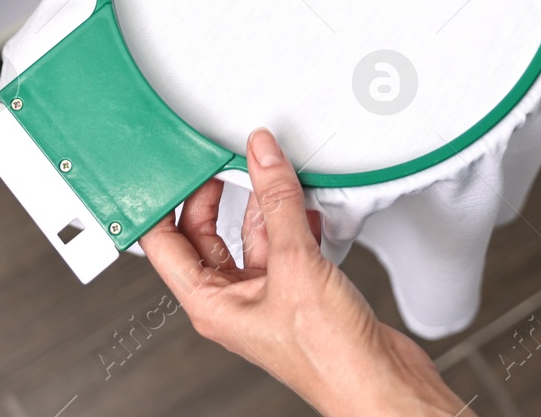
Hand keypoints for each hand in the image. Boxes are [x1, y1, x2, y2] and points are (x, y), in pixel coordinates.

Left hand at [139, 129, 468, 416]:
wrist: (380, 382)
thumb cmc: (329, 357)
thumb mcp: (295, 264)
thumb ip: (277, 203)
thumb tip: (261, 159)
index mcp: (210, 303)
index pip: (163, 244)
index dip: (160, 204)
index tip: (169, 169)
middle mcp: (232, 301)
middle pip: (204, 235)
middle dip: (213, 196)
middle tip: (221, 161)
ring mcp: (265, 296)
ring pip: (249, 236)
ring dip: (261, 204)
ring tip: (269, 170)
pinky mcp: (299, 292)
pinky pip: (284, 244)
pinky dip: (292, 220)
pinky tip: (304, 203)